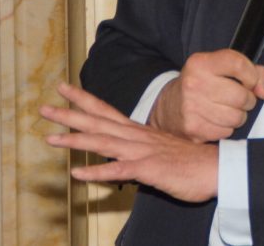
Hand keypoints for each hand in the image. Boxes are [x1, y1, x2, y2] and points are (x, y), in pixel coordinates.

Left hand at [41, 82, 218, 202]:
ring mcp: (143, 152)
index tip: (64, 89)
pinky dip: (98, 172)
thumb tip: (126, 155)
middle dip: (70, 115)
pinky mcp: (149, 170)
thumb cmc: (192, 162)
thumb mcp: (163, 151)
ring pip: (104, 143)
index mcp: (139, 133)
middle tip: (44, 108)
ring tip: (51, 139)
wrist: (218, 168)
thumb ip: (142, 150)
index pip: (107, 112)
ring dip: (77, 140)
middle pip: (100, 123)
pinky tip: (78, 174)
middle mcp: (138, 138)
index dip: (84, 100)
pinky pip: (120, 171)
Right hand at [151, 49, 263, 141]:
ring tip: (227, 110)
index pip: (239, 65)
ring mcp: (191, 108)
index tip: (249, 82)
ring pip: (237, 117)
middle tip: (238, 99)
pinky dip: (226, 128)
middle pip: (242, 96)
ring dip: (238, 116)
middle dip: (247, 100)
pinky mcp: (193, 129)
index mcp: (201, 63)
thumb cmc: (203, 85)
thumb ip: (253, 72)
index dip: (252, 76)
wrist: (169, 107)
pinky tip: (216, 120)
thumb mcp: (222, 68)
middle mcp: (194, 84)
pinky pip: (226, 132)